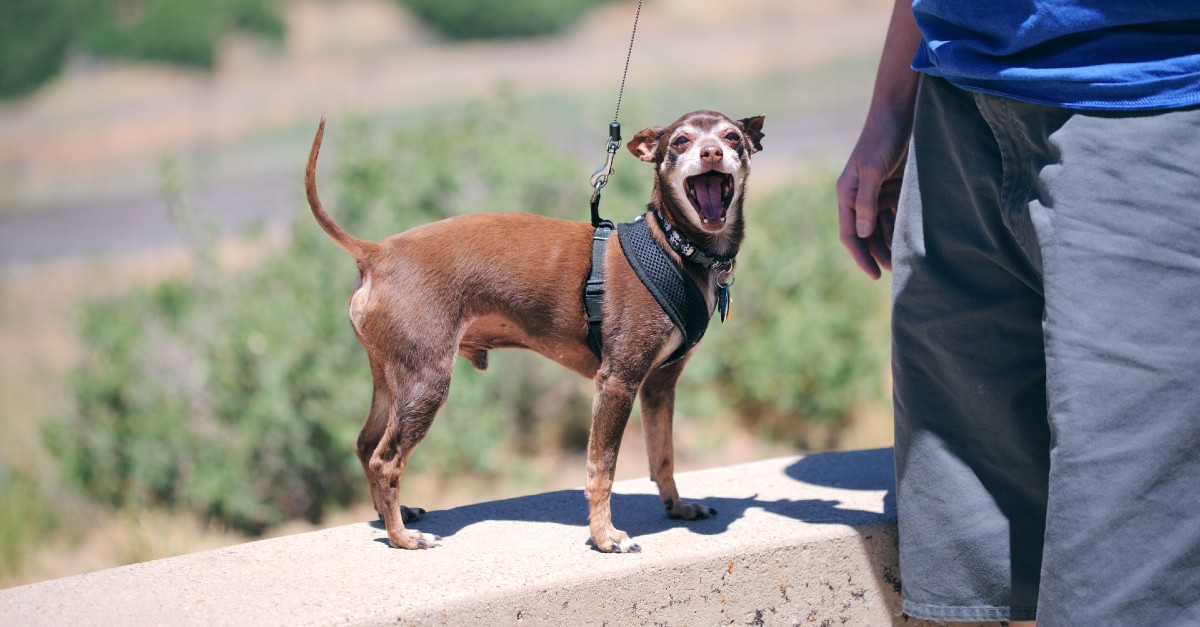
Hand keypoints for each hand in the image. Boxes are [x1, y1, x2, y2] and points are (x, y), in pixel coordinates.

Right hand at [837, 126, 904, 278]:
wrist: (900, 112)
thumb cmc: (882, 138)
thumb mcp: (872, 170)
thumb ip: (866, 202)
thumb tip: (864, 234)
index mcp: (846, 194)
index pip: (850, 234)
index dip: (861, 256)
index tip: (876, 275)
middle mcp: (859, 197)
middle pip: (867, 235)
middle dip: (879, 253)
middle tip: (899, 271)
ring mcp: (877, 193)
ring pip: (883, 227)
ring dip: (892, 243)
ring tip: (908, 260)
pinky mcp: (894, 187)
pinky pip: (896, 214)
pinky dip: (903, 227)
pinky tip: (914, 239)